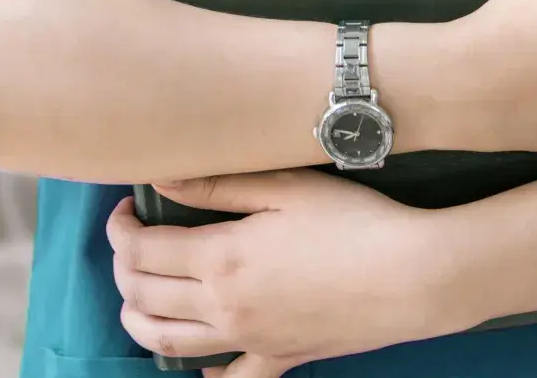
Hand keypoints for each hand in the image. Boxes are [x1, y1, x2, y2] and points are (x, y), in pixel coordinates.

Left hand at [108, 171, 466, 375]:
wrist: (416, 276)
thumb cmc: (353, 221)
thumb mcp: (283, 187)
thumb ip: (215, 185)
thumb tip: (159, 179)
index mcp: (220, 258)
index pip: (140, 250)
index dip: (120, 229)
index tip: (126, 209)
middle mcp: (225, 306)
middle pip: (143, 294)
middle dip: (121, 267)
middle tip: (131, 242)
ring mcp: (251, 339)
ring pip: (168, 342)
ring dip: (138, 318)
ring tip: (138, 294)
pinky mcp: (282, 358)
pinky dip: (206, 376)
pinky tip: (200, 364)